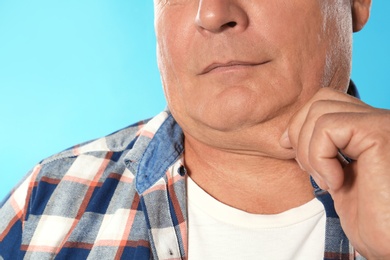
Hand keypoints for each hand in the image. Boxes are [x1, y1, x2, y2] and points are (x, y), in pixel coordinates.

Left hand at [279, 87, 389, 258]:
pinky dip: (319, 157)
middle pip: (320, 99)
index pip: (324, 102)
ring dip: (309, 151)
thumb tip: (288, 135)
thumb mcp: (337, 177)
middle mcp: (379, 120)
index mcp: (369, 130)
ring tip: (327, 181)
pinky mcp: (380, 134)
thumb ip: (322, 151)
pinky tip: (336, 183)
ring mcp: (382, 124)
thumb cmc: (372, 221)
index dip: (299, 124)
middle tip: (309, 170)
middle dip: (299, 133)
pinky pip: (327, 128)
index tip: (291, 152)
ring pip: (319, 110)